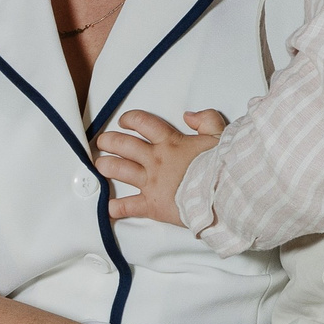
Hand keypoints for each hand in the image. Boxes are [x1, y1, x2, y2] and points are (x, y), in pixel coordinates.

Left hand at [96, 109, 227, 226]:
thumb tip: (189, 115)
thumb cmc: (223, 166)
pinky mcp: (152, 205)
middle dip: (109, 141)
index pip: (143, 123)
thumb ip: (206, 120)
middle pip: (124, 145)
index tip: (124, 121)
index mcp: (170, 142)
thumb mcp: (220, 135)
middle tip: (102, 141)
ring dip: (106, 166)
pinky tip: (108, 207)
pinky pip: (128, 206)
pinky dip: (116, 207)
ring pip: (120, 170)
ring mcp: (151, 182)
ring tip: (99, 165)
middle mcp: (156, 160)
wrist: (223, 192)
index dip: (130, 119)